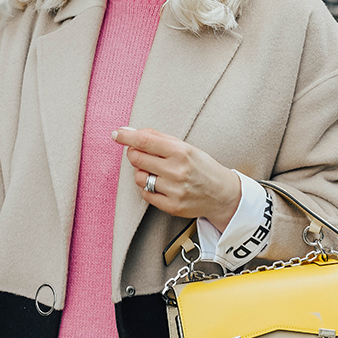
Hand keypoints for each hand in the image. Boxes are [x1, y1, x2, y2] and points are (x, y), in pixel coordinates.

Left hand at [112, 126, 240, 230]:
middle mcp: (177, 171)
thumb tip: (130, 131)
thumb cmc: (200, 166)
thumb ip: (158, 138)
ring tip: (155, 171)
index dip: (127, 136)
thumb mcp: (185, 146)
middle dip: (134, 154)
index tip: (116, 134)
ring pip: (139, 177)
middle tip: (141, 153)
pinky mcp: (171, 206)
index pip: (145, 141)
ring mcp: (174, 190)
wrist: (222, 194)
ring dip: (142, 172)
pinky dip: (148, 188)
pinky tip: (160, 185)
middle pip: (137, 158)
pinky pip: (145, 194)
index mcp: (181, 151)